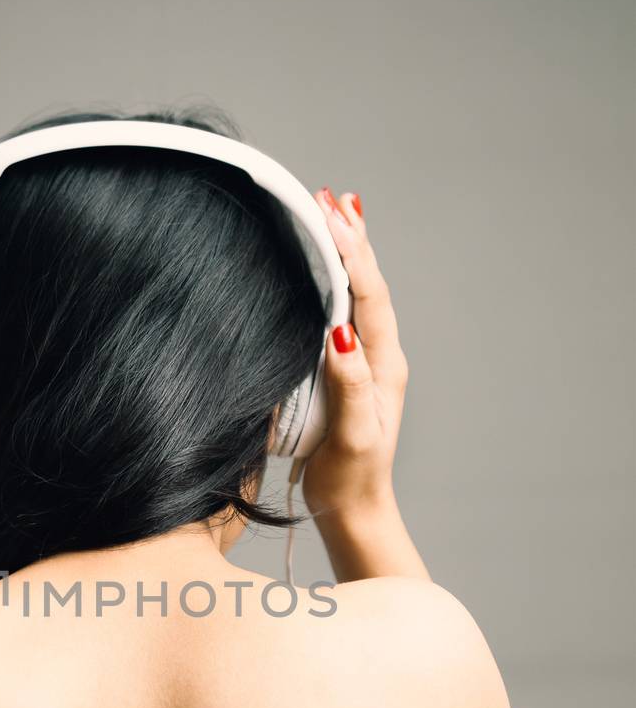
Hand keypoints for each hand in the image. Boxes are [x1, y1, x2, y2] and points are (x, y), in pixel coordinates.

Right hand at [297, 188, 408, 521]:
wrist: (354, 510)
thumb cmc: (351, 480)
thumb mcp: (352, 436)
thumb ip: (350, 385)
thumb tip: (341, 334)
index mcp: (383, 365)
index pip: (366, 296)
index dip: (350, 253)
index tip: (330, 215)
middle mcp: (379, 356)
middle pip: (366, 284)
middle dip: (350, 238)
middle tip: (331, 196)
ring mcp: (364, 363)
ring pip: (357, 295)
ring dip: (346, 252)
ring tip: (335, 213)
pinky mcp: (347, 372)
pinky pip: (343, 315)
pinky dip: (335, 282)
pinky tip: (324, 270)